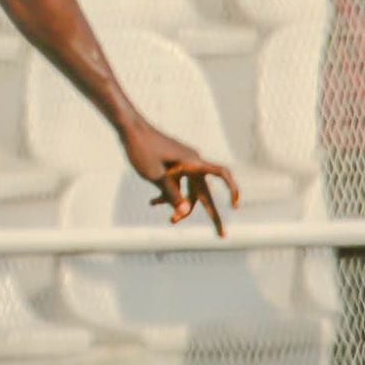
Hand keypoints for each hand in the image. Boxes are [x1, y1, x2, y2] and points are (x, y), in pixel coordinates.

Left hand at [120, 121, 239, 236]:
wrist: (129, 129)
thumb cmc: (142, 149)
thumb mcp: (155, 176)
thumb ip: (171, 194)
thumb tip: (184, 212)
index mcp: (193, 162)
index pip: (222, 174)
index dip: (232, 189)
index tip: (235, 206)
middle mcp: (192, 163)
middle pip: (204, 192)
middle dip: (211, 213)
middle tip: (221, 235)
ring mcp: (183, 164)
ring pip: (188, 190)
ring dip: (180, 205)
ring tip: (171, 221)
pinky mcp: (173, 165)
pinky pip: (177, 183)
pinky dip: (168, 193)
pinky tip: (152, 203)